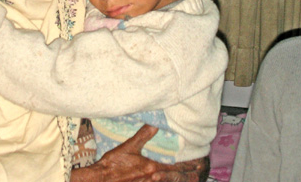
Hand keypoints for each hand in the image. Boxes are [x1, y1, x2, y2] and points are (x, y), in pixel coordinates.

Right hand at [70, 124, 209, 181]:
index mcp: (152, 167)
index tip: (199, 162)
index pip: (175, 165)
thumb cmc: (113, 164)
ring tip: (190, 178)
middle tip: (198, 171)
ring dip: (179, 180)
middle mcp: (154, 178)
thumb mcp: (128, 147)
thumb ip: (143, 135)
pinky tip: (168, 181)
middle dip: (188, 174)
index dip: (188, 164)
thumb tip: (155, 125)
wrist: (102, 180)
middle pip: (175, 177)